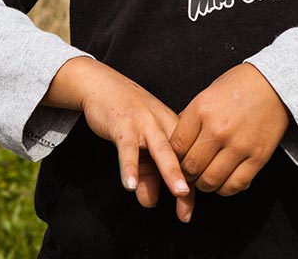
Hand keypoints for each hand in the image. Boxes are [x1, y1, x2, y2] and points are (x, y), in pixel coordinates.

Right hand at [43, 57, 195, 220]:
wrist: (103, 85)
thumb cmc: (128, 117)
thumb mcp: (141, 145)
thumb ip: (148, 173)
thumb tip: (150, 202)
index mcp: (174, 128)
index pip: (188, 160)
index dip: (190, 187)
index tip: (188, 213)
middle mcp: (164, 124)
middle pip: (182, 155)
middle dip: (190, 179)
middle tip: (194, 202)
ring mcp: (145, 123)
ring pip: (162, 150)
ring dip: (171, 171)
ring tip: (180, 193)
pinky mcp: (123, 125)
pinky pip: (128, 149)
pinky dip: (130, 167)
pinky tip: (130, 186)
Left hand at [170, 63, 289, 195]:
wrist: (275, 84)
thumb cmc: (238, 87)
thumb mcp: (207, 94)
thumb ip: (191, 119)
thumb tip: (174, 144)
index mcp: (201, 110)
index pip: (175, 147)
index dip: (173, 158)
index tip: (177, 160)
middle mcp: (217, 129)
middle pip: (190, 167)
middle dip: (187, 174)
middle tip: (191, 172)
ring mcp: (238, 145)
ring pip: (210, 181)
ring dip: (204, 184)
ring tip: (207, 177)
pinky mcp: (258, 157)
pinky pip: (235, 185)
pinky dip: (226, 188)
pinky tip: (225, 180)